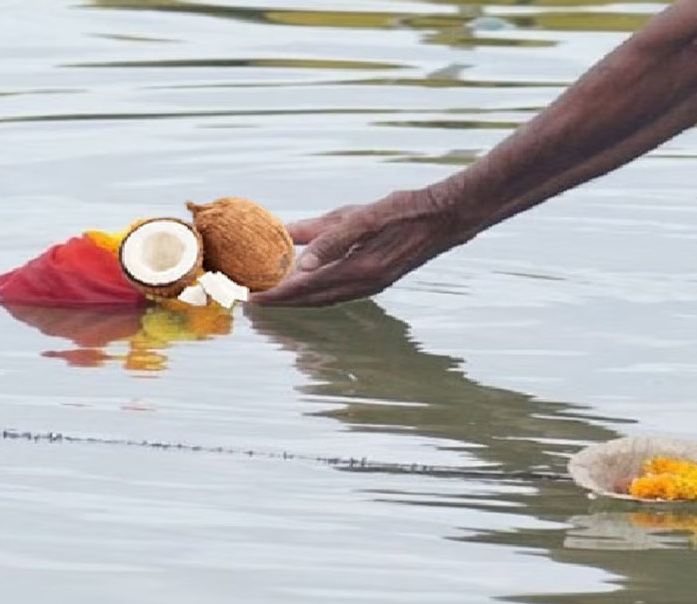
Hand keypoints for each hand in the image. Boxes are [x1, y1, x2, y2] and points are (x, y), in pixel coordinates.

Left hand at [251, 188, 478, 306]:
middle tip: (250, 299)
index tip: (249, 295)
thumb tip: (289, 241)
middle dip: (279, 302)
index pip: (304, 286)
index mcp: (357, 269)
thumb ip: (325, 233)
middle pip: (310, 299)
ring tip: (271, 296)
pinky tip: (306, 287)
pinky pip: (337, 294)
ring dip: (296, 300)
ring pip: (323, 299)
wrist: (447, 218)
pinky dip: (316, 294)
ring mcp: (372, 286)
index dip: (274, 293)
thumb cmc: (405, 210)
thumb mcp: (362, 214)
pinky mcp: (377, 281)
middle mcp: (363, 284)